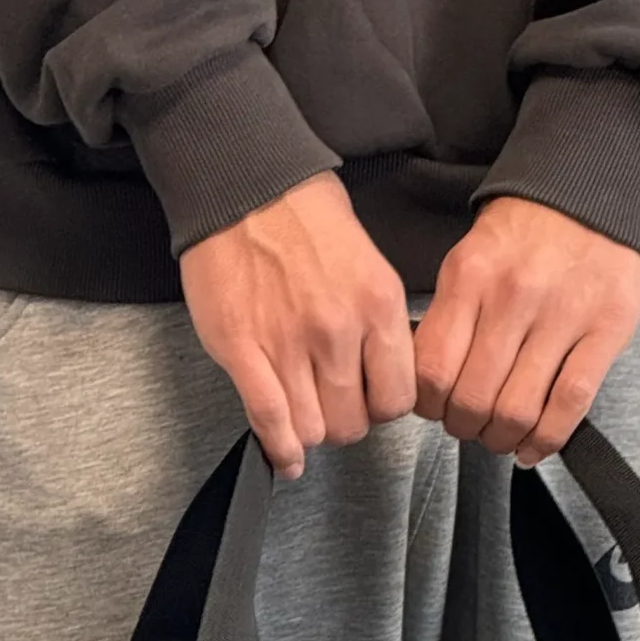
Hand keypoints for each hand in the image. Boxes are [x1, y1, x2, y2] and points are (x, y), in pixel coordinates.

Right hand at [179, 173, 415, 477]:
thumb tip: (381, 374)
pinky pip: (269, 419)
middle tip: (332, 406)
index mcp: (377, 306)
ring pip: (313, 429)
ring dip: (310, 432)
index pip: (398, 399)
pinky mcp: (242, 348)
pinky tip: (285, 458)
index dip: (382, 408)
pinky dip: (279, 448)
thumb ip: (377, 323)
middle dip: (344, 423)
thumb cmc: (304, 216)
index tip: (368, 399)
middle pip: (354, 423)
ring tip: (304, 414)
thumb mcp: (368, 263)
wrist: (243, 182)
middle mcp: (338, 330)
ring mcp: (288, 343)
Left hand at [413, 198, 639, 465]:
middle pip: (473, 399)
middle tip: (470, 426)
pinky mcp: (606, 330)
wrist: (591, 190)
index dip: (429, 407)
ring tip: (501, 435)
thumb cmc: (526, 235)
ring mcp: (563, 315)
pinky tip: (533, 446)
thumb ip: (449, 318)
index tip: (436, 411)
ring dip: (502, 439)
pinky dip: (546, 439)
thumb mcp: (470, 261)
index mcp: (470, 277)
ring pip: (518, 410)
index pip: (433, 370)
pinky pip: (569, 404)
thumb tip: (427, 382)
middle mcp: (513, 296)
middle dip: (465, 428)